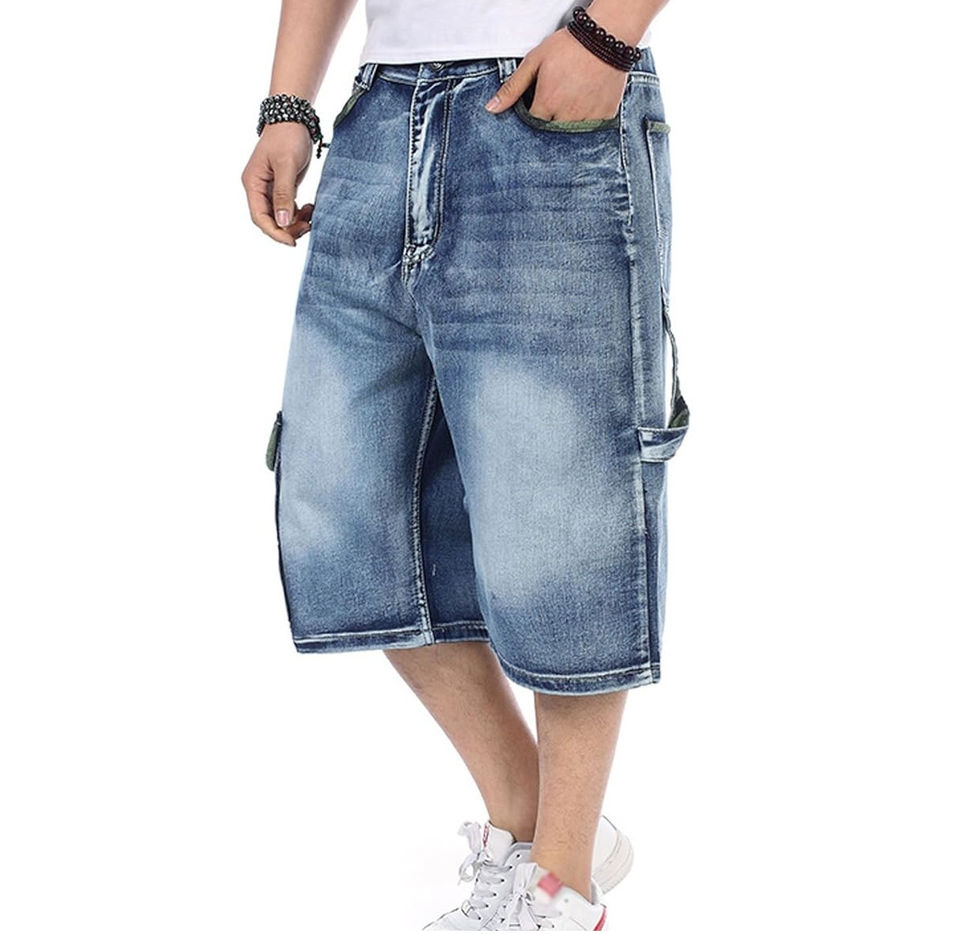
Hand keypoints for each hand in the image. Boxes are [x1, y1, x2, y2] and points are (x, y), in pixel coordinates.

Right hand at [241, 122, 313, 245]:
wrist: (294, 119)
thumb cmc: (287, 137)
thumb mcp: (286, 165)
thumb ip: (284, 194)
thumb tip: (283, 222)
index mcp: (253, 183)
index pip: (259, 217)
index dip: (275, 233)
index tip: (292, 242)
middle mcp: (258, 188)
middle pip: (269, 220)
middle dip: (287, 228)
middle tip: (308, 226)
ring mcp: (269, 188)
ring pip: (280, 216)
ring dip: (295, 222)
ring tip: (311, 215)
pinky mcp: (282, 186)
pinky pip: (288, 208)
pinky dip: (299, 213)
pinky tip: (310, 209)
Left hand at [484, 28, 627, 122]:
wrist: (605, 37)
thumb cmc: (568, 47)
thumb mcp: (534, 62)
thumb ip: (512, 88)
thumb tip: (491, 109)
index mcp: (547, 105)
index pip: (533, 124)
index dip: (534, 114)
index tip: (540, 102)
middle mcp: (566, 117)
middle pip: (551, 132)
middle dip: (551, 120)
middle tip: (558, 99)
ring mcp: (587, 119)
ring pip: (571, 134)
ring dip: (568, 122)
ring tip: (572, 100)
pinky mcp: (604, 117)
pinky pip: (591, 129)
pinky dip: (587, 120)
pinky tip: (586, 102)